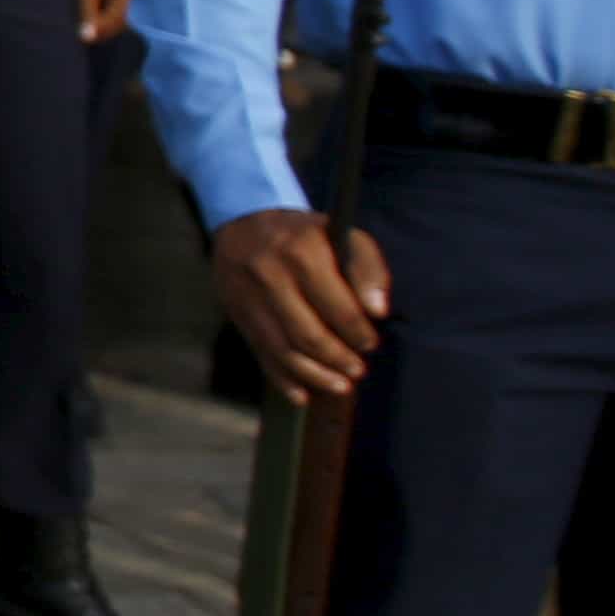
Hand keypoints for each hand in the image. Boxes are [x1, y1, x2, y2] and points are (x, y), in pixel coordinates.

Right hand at [213, 204, 391, 400]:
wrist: (243, 220)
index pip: (337, 308)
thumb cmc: (305, 233)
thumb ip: (368, 268)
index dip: (359, 334)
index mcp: (303, 253)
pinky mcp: (236, 313)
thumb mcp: (342, 235)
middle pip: (308, 335)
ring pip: (283, 350)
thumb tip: (378, 312)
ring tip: (340, 386)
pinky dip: (282, 379)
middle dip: (338, 359)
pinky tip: (302, 395)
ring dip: (315, 375)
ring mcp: (248, 298)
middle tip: (358, 371)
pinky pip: (260, 353)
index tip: (371, 345)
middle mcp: (271, 276)